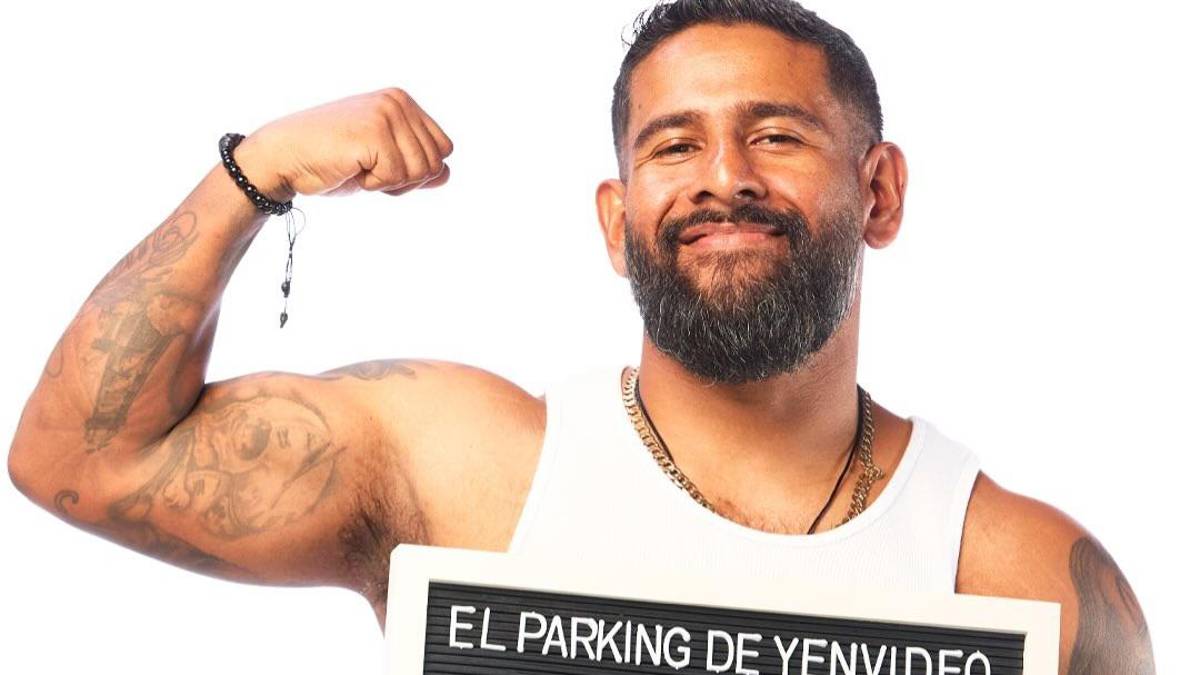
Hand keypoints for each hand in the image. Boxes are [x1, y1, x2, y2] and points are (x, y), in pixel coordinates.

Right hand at [234, 88, 453, 200]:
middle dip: (405, 180)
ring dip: (389, 183)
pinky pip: (396, 177)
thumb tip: (447, 174)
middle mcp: (398, 102)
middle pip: (436, 163)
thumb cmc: (330, 161)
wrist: (283, 158)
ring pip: (420, 172)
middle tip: (368, 169)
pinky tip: (350, 169)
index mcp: (403, 102)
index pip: (443, 148)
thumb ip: (416, 165)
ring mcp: (386, 114)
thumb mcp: (381, 163)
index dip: (417, 170)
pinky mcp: (374, 132)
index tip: (383, 165)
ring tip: (359, 167)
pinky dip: (373, 185)